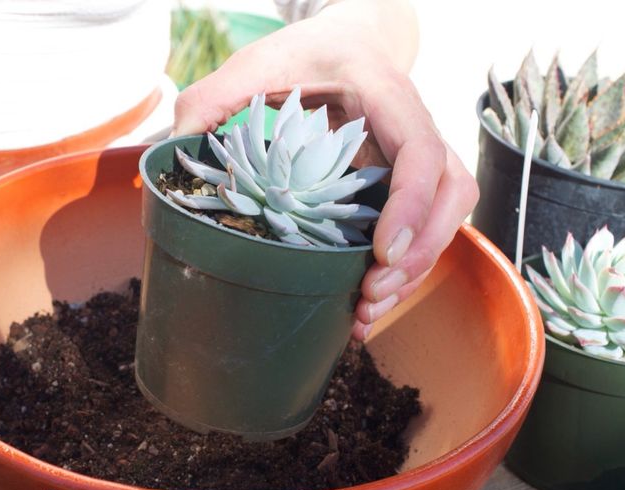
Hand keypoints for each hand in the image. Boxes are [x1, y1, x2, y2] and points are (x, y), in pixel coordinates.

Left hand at [171, 0, 478, 340]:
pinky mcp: (408, 183)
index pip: (420, 151)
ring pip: (446, 218)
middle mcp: (415, 126)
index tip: (381, 253)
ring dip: (414, 271)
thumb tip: (173, 149)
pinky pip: (425, 227)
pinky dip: (403, 268)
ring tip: (367, 313)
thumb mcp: (254, 63)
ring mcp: (418, 157)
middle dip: (419, 251)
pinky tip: (368, 304)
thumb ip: (211, 99)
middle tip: (370, 294)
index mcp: (385, 94)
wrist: (347, 41)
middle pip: (451, 193)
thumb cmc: (303, 53)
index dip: (411, 206)